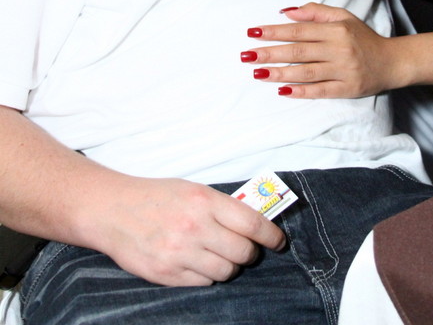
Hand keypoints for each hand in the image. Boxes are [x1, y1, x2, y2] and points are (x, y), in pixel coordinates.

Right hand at [92, 176, 285, 286]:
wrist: (113, 210)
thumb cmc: (157, 196)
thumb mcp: (192, 190)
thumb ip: (222, 207)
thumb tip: (255, 224)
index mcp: (204, 201)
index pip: (252, 224)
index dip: (272, 236)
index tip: (278, 242)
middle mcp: (195, 227)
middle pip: (243, 252)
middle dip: (249, 253)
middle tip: (245, 249)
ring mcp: (180, 253)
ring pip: (226, 271)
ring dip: (229, 265)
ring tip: (218, 254)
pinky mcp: (167, 274)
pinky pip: (204, 282)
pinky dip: (207, 274)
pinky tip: (197, 261)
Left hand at [242, 3, 398, 97]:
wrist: (392, 61)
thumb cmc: (363, 37)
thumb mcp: (343, 17)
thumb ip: (315, 13)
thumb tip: (287, 12)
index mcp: (336, 29)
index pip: (299, 30)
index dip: (275, 32)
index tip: (253, 33)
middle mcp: (339, 49)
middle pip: (299, 51)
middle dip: (270, 53)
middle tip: (247, 55)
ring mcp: (343, 71)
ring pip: (306, 72)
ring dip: (280, 73)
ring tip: (258, 73)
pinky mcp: (347, 89)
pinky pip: (320, 91)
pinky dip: (301, 91)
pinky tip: (282, 90)